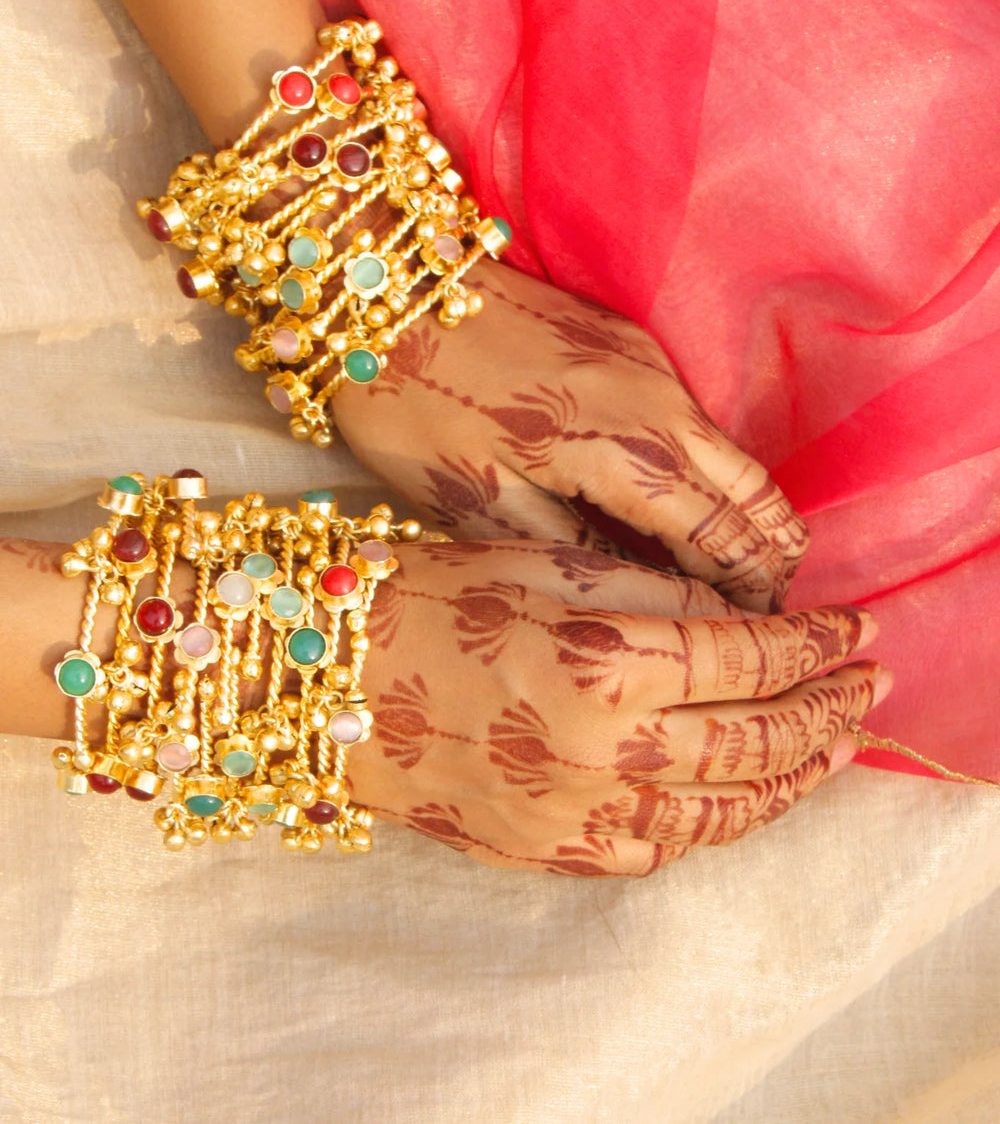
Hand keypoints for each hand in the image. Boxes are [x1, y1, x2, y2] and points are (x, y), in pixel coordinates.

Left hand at [335, 261, 808, 612]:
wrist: (389, 294)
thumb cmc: (418, 408)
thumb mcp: (483, 504)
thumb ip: (575, 552)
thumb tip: (646, 594)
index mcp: (623, 451)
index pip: (726, 536)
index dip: (750, 591)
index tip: (757, 632)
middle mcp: (657, 402)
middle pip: (756, 490)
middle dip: (770, 554)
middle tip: (759, 605)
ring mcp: (648, 364)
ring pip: (732, 453)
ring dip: (743, 512)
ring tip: (726, 569)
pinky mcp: (629, 343)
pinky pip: (694, 418)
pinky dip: (707, 471)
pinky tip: (675, 505)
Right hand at [351, 541, 885, 874]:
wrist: (331, 684)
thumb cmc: (427, 602)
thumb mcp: (544, 566)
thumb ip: (651, 596)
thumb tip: (736, 617)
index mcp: (605, 661)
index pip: (750, 654)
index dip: (814, 641)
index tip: (855, 628)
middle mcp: (605, 749)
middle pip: (756, 738)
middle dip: (827, 708)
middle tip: (868, 683)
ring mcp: (579, 812)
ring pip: (723, 808)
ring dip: (792, 776)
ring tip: (833, 746)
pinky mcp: (552, 851)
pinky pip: (661, 848)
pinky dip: (716, 822)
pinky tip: (739, 797)